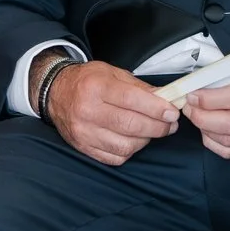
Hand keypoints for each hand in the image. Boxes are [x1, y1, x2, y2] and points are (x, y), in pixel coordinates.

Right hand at [44, 58, 179, 165]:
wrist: (56, 93)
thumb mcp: (112, 73)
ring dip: (145, 140)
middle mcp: (87, 111)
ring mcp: (84, 132)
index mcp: (96, 87)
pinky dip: (130, 150)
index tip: (172, 112)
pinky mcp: (84, 148)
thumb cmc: (88, 81)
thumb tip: (166, 99)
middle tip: (170, 125)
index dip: (157, 108)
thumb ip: (140, 88)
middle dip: (158, 127)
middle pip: (131, 125)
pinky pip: (115, 157)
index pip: (132, 100)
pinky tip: (133, 140)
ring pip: (126, 145)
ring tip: (151, 131)